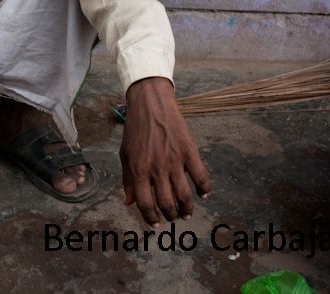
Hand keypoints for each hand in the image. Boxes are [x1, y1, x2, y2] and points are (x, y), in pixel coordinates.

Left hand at [120, 77, 210, 225]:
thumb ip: (127, 180)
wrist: (151, 105)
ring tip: (186, 213)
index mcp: (139, 170)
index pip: (145, 203)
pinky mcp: (189, 151)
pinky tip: (203, 195)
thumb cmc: (136, 130)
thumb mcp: (125, 155)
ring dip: (186, 208)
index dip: (150, 217)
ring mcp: (174, 160)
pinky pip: (200, 176)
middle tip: (172, 218)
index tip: (155, 223)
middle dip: (170, 215)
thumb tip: (128, 202)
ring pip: (184, 195)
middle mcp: (157, 168)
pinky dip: (204, 189)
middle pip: (167, 202)